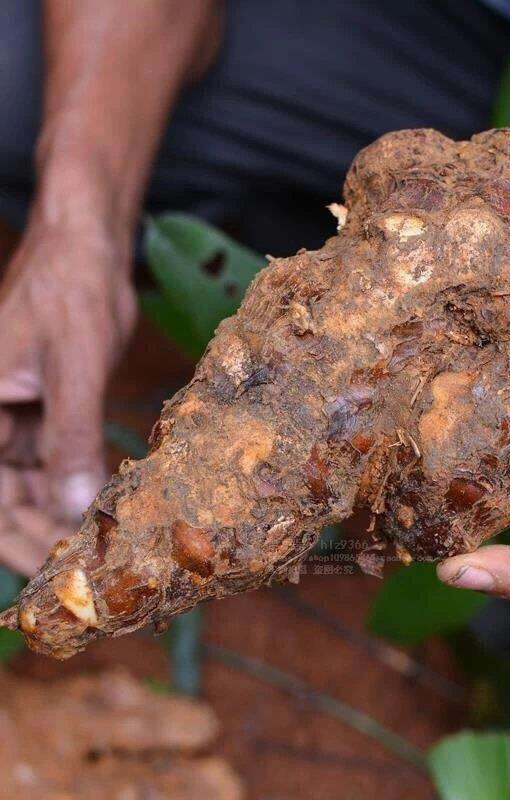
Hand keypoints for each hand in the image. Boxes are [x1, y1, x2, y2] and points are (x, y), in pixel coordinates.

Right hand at [0, 216, 135, 574]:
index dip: (12, 539)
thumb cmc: (69, 294)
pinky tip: (101, 511)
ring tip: (97, 552)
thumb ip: (72, 437)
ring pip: (29, 487)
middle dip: (38, 538)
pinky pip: (53, 462)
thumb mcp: (74, 367)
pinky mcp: (44, 414)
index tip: (46, 580)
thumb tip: (71, 507)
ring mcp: (13, 420)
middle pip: (4, 499)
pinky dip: (75, 487)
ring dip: (58, 518)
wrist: (86, 254)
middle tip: (81, 577)